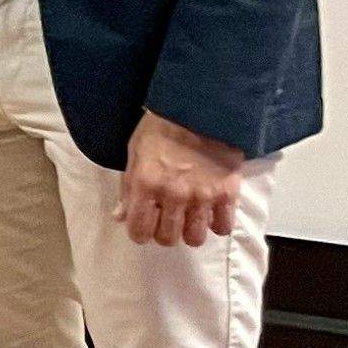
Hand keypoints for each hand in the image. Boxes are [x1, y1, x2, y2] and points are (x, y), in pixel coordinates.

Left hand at [118, 110, 246, 246]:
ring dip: (190, 231)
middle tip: (167, 219)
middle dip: (164, 232)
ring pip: (195, 238)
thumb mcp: (134, 152)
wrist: (202, 109)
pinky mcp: (227, 194)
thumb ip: (127, 188)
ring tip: (189, 218)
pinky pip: (223, 227)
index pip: (139, 230)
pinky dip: (217, 224)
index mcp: (145, 184)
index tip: (143, 226)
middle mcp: (173, 195)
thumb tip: (120, 216)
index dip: (139, 232)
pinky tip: (211, 212)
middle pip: (167, 238)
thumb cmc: (162, 127)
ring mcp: (202, 196)